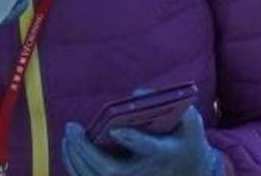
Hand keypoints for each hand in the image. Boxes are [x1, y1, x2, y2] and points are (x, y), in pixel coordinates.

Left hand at [61, 108, 223, 175]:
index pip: (148, 149)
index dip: (133, 140)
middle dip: (86, 150)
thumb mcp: (188, 119)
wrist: (190, 171)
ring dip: (76, 158)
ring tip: (69, 135)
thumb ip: (167, 102)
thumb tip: (136, 93)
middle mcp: (145, 173)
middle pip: (110, 170)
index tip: (115, 129)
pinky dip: (76, 166)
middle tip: (72, 127)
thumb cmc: (185, 139)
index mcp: (166, 153)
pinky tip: (69, 147)